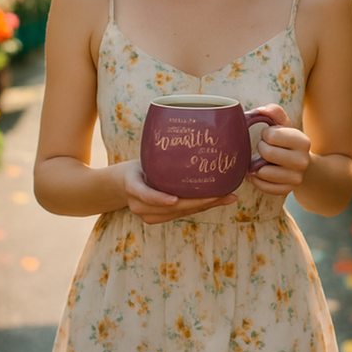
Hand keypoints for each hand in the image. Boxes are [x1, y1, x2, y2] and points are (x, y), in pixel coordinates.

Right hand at [122, 160, 236, 224]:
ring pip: (180, 213)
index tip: (174, 199)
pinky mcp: (159, 218)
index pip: (145, 194)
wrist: (124, 183)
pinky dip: (201, 207)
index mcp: (132, 188)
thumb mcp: (141, 159)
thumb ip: (155, 154)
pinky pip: (182, 213)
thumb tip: (181, 132)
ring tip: (227, 197)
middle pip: (171, 208)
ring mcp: (149, 215)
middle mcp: (139, 206)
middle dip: (197, 203)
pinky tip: (219, 200)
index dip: (159, 198)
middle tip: (219, 195)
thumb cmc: (137, 166)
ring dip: (205, 206)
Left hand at [247, 104, 310, 196]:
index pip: (270, 135)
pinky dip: (256, 179)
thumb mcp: (284, 124)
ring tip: (261, 161)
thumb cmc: (287, 141)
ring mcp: (296, 178)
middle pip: (266, 153)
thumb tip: (259, 110)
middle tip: (265, 148)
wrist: (301, 164)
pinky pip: (262, 186)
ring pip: (263, 172)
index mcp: (303, 141)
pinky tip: (259, 172)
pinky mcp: (287, 190)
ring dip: (256, 165)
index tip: (271, 136)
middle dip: (261, 148)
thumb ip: (273, 111)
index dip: (266, 134)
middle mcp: (302, 161)